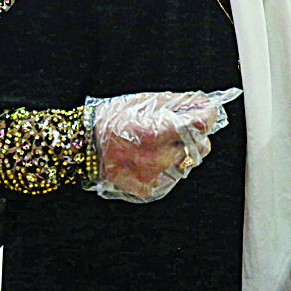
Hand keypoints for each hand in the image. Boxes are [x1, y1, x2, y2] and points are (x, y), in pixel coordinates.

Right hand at [93, 90, 226, 201]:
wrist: (83, 147)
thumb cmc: (110, 120)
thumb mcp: (144, 101)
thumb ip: (178, 103)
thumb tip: (203, 103)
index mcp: (156, 133)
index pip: (200, 125)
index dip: (207, 115)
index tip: (207, 110)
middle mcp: (158, 158)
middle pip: (201, 146)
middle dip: (196, 134)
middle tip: (179, 127)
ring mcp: (155, 177)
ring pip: (189, 162)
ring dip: (182, 151)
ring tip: (160, 143)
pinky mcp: (151, 190)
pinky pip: (174, 176)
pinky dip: (170, 165)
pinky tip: (152, 156)